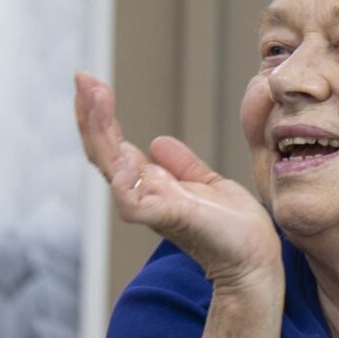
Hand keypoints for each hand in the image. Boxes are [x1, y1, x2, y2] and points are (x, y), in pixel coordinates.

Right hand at [76, 72, 279, 292]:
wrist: (256, 259)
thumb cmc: (235, 228)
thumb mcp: (207, 183)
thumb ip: (182, 165)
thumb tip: (158, 141)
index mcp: (151, 184)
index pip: (112, 145)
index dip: (98, 115)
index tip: (89, 82)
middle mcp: (144, 194)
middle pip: (102, 151)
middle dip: (90, 115)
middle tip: (82, 77)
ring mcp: (152, 207)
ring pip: (110, 168)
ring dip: (100, 132)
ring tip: (96, 98)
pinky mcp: (168, 219)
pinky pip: (132, 202)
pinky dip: (124, 180)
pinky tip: (123, 155)